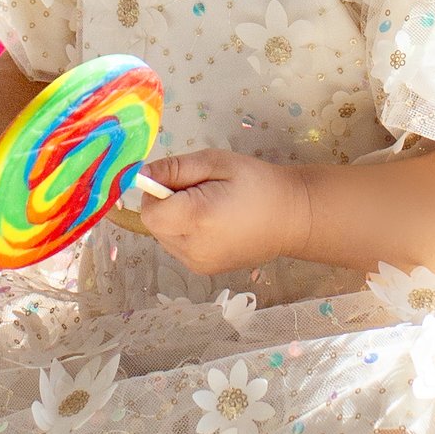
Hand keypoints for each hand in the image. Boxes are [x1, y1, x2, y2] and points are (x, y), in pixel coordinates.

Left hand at [133, 148, 312, 277]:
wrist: (292, 217)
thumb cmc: (257, 183)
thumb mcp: (217, 163)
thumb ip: (176, 168)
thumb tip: (142, 175)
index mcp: (196, 218)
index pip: (149, 212)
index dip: (156, 192)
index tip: (179, 180)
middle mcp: (192, 248)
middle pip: (154, 225)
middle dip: (166, 205)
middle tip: (198, 190)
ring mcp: (198, 264)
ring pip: (164, 237)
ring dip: (174, 219)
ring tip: (208, 207)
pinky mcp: (205, 270)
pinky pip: (178, 248)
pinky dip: (185, 233)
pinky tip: (212, 223)